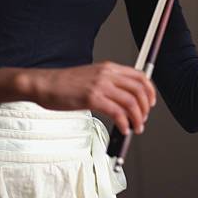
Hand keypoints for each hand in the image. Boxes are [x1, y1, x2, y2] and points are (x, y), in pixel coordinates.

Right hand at [14, 61, 156, 134]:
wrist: (46, 84)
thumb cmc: (66, 83)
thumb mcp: (93, 75)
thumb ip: (109, 82)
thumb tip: (125, 99)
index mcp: (109, 67)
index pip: (139, 76)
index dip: (149, 91)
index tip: (151, 102)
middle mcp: (108, 74)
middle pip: (139, 89)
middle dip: (145, 107)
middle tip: (143, 119)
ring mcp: (100, 85)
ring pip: (131, 102)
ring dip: (137, 118)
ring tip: (136, 127)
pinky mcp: (92, 98)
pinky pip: (117, 112)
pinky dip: (124, 123)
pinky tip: (123, 129)